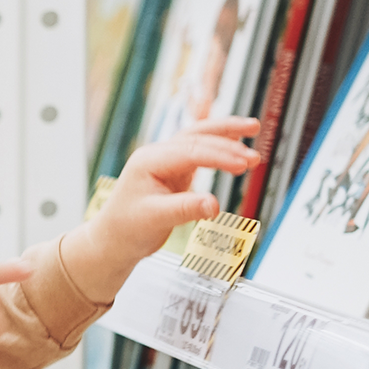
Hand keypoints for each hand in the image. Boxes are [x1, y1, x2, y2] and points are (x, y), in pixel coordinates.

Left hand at [62, 114, 263, 301]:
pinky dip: (220, 144)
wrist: (114, 239)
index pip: (190, 151)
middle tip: (254, 156)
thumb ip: (185, 210)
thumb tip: (213, 205)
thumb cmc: (127, 229)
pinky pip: (201, 151)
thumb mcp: (156, 220)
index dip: (219, 156)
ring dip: (226, 134)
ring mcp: (166, 161)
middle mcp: (157, 155)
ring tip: (253, 128)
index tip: (242, 165)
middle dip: (227, 141)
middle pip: (196, 136)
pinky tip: (237, 141)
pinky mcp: (175, 170)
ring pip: (199, 137)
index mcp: (148, 161)